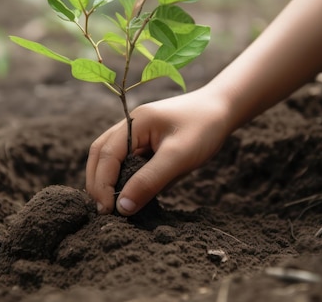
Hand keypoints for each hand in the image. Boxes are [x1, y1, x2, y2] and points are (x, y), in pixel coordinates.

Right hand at [85, 88, 230, 215]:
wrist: (224, 110)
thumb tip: (122, 207)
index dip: (102, 184)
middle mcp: (129, 125)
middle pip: (99, 154)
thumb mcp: (178, 157)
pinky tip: (129, 193)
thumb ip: (149, 181)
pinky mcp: (146, 142)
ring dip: (106, 180)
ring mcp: (136, 132)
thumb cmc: (203, 129)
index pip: (106, 155)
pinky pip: (126, 160)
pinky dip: (122, 177)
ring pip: (110, 157)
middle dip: (97, 183)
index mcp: (134, 122)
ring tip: (112, 205)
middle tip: (104, 211)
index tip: (108, 210)